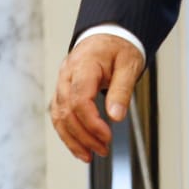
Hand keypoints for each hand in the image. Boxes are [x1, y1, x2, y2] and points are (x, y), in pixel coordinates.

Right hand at [47, 33, 145, 162]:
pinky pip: (59, 113)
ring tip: (89, 155)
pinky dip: (67, 132)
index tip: (107, 136)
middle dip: (83, 136)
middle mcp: (67, 73)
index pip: (79, 99)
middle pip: (67, 111)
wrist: (110, 32)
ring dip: (72, 139)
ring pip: (58, 115)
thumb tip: (116, 116)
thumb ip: (122, 90)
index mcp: (84, 64)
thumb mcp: (129, 64)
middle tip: (103, 150)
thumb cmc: (119, 46)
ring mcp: (62, 81)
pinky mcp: (63, 89)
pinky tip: (79, 145)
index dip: (91, 123)